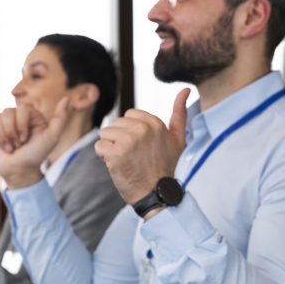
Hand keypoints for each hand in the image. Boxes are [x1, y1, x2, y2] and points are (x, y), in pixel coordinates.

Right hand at [0, 98, 69, 188]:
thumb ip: (60, 118)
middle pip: (7, 112)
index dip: (21, 124)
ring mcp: (6, 123)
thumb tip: (66, 98)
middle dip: (12, 132)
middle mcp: (18, 116)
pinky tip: (5, 147)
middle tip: (19, 144)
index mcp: (32, 114)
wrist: (21, 170)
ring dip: (5, 137)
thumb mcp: (52, 136)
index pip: (22, 108)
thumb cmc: (38, 154)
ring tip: (13, 147)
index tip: (26, 139)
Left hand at [95, 88, 188, 204]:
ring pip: (105, 134)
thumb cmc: (166, 167)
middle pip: (115, 124)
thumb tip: (185, 89)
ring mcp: (128, 140)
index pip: (128, 115)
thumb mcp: (178, 138)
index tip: (140, 147)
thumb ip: (180, 113)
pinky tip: (117, 166)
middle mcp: (142, 129)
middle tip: (133, 156)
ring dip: (110, 148)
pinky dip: (104, 157)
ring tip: (125, 160)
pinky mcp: (115, 153)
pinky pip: (99, 147)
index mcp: (155, 123)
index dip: (130, 132)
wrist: (157, 194)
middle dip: (119, 139)